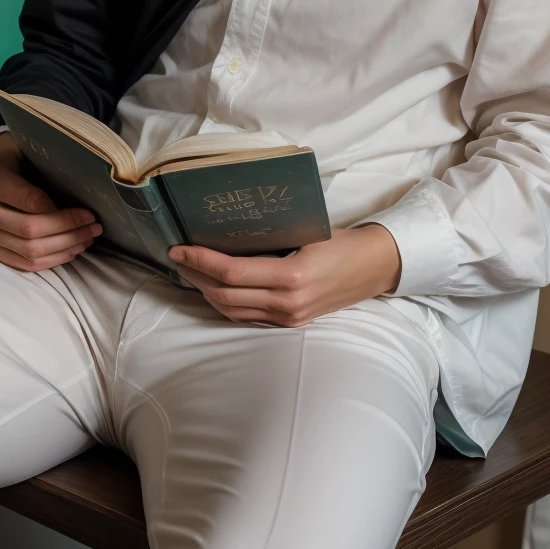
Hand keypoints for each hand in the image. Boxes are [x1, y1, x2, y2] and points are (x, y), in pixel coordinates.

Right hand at [0, 132, 101, 271]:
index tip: (87, 213)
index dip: (61, 212)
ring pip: (28, 252)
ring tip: (87, 239)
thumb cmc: (5, 159)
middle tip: (93, 226)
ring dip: (63, 248)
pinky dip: (49, 260)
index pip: (29, 202)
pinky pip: (21, 263)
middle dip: (67, 231)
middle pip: (29, 231)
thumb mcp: (19, 150)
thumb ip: (42, 167)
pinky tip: (70, 251)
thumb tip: (82, 190)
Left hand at [168, 224, 402, 326]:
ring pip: (232, 310)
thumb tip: (225, 224)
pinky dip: (224, 301)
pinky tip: (213, 286)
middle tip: (177, 256)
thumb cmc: (340, 242)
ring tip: (189, 270)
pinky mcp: (290, 323)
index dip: (200, 261)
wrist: (373, 268)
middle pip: (225, 295)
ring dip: (206, 291)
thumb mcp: (306, 231)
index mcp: (291, 277)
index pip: (232, 273)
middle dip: (195, 276)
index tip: (178, 247)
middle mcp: (287, 303)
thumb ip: (270, 235)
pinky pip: (247, 316)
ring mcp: (288, 317)